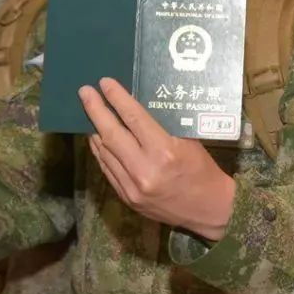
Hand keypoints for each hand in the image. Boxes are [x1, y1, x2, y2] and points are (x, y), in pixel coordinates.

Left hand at [80, 78, 236, 240]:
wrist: (209, 210)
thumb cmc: (201, 169)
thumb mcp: (188, 140)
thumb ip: (161, 125)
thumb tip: (135, 105)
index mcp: (164, 151)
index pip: (133, 117)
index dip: (116, 98)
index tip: (104, 83)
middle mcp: (144, 169)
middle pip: (111, 134)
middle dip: (95, 110)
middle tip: (84, 92)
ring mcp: (132, 187)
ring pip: (104, 152)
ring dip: (94, 130)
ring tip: (88, 111)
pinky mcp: (126, 198)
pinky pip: (107, 169)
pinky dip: (100, 151)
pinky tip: (97, 138)